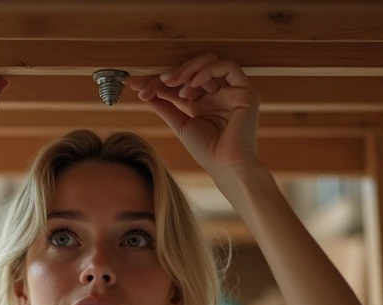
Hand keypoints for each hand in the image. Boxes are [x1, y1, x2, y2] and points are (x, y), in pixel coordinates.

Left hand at [128, 54, 259, 179]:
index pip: (180, 83)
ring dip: (188, 69)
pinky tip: (193, 83)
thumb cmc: (208, 152)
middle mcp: (219, 94)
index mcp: (204, 102)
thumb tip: (145, 92)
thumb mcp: (180, 125)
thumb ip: (165, 106)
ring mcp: (232, 91)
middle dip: (170, 74)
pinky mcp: (246, 91)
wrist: (227, 166)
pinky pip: (227, 67)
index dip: (158, 81)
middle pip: (192, 69)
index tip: (136, 84)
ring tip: (174, 84)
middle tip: (154, 84)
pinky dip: (207, 70)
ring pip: (210, 61)